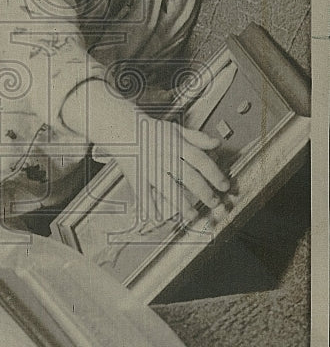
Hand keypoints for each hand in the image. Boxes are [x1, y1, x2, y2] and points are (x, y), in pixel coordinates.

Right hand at [112, 116, 229, 224]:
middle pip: (188, 176)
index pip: (200, 160)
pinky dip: (149, 207)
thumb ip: (198, 137)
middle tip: (214, 202)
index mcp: (176, 144)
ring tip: (192, 215)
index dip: (214, 174)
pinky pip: (143, 194)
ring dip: (181, 204)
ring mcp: (150, 168)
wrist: (122, 128)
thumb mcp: (176, 129)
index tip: (224, 186)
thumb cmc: (150, 130)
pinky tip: (157, 217)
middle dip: (204, 192)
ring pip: (168, 188)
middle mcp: (165, 156)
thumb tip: (217, 143)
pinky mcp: (137, 176)